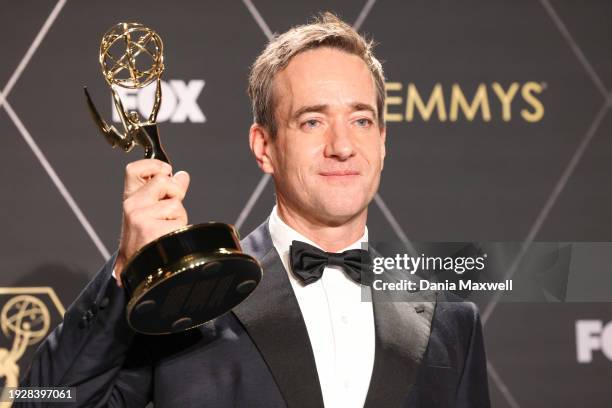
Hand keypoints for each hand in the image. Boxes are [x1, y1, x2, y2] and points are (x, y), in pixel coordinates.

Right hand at [113, 159, 189, 285]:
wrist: (140, 272)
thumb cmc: (146, 243)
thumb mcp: (151, 214)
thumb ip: (165, 193)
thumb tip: (182, 175)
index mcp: (130, 199)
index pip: (134, 169)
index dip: (154, 165)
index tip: (166, 172)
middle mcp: (132, 206)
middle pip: (164, 180)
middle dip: (176, 193)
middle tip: (170, 211)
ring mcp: (141, 217)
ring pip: (176, 203)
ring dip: (179, 217)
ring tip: (167, 231)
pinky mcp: (153, 229)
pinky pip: (180, 221)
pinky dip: (181, 231)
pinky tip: (170, 241)